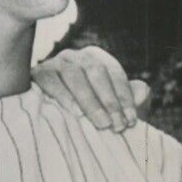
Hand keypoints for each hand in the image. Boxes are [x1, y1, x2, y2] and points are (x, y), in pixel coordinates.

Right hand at [33, 46, 150, 131]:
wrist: (52, 124)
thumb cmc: (89, 115)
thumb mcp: (114, 108)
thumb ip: (133, 98)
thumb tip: (143, 91)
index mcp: (97, 59)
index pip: (114, 72)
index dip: (124, 97)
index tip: (132, 120)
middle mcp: (76, 56)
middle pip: (96, 72)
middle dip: (109, 101)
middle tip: (117, 126)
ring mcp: (56, 62)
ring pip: (74, 74)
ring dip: (90, 101)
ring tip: (101, 123)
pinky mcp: (38, 73)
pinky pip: (50, 80)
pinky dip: (63, 95)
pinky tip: (75, 113)